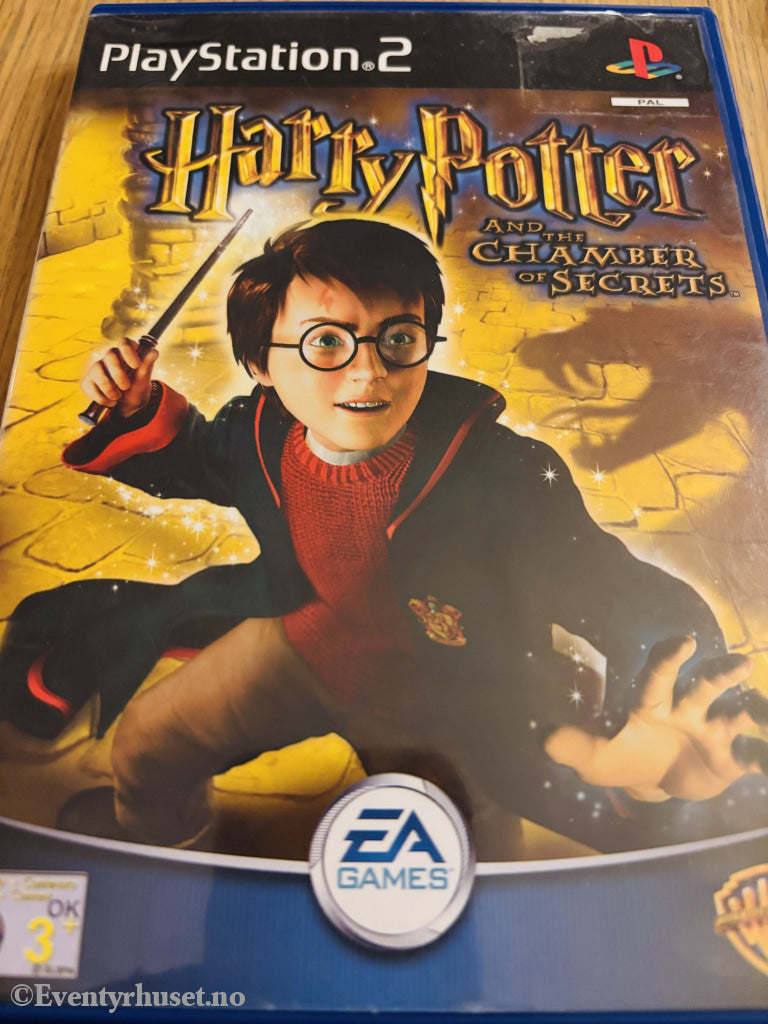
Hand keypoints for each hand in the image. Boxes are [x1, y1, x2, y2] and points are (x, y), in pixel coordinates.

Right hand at [81, 338, 157, 417]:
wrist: (128, 408)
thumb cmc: (136, 390)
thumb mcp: (143, 381)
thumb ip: (147, 367)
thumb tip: (154, 352)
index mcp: (126, 354)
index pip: (124, 343)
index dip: (128, 351)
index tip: (136, 365)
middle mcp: (110, 358)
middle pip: (109, 355)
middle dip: (118, 373)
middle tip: (126, 386)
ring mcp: (98, 368)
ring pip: (96, 370)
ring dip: (108, 387)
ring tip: (117, 397)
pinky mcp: (89, 381)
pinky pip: (90, 385)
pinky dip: (100, 397)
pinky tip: (110, 402)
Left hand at [544, 636, 764, 801]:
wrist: (649, 781)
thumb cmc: (620, 756)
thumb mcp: (595, 757)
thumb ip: (574, 746)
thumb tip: (544, 738)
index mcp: (652, 702)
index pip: (660, 673)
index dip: (670, 657)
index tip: (684, 643)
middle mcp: (687, 707)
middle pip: (705, 683)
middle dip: (722, 673)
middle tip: (740, 663)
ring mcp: (713, 730)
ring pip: (738, 712)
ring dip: (755, 709)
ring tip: (763, 713)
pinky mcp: (733, 757)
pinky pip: (754, 755)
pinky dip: (763, 756)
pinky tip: (765, 761)